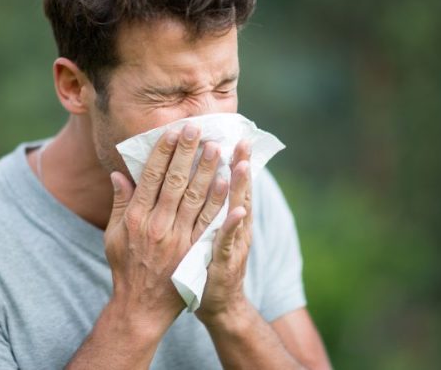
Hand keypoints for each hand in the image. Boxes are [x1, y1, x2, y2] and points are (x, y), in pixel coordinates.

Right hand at [104, 124, 229, 336]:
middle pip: (175, 181)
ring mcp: (177, 238)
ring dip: (207, 170)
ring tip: (217, 146)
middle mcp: (156, 225)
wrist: (141, 307)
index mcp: (135, 217)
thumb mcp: (114, 235)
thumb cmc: (126, 267)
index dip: (163, 151)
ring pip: (195, 197)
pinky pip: (209, 221)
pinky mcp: (194, 251)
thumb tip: (118, 174)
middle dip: (187, 152)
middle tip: (198, 128)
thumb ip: (120, 204)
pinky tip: (227, 181)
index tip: (173, 131)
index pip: (150, 176)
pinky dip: (218, 200)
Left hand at [195, 140, 252, 325]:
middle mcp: (235, 227)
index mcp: (225, 217)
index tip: (233, 136)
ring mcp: (233, 243)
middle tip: (243, 139)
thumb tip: (198, 180)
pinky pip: (229, 241)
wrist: (218, 304)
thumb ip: (203, 207)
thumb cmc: (208, 265)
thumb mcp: (206, 233)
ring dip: (240, 188)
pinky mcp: (226, 261)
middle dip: (241, 164)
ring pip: (237, 210)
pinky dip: (234, 225)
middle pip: (237, 191)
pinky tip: (238, 211)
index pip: (227, 184)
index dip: (232, 161)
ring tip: (242, 164)